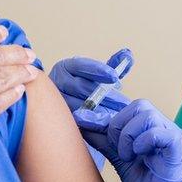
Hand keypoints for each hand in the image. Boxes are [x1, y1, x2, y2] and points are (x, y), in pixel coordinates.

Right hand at [50, 50, 133, 169]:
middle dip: (105, 96)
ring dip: (100, 111)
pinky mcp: (57, 120)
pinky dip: (92, 124)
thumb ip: (113, 66)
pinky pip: (75, 122)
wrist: (65, 114)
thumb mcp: (98, 77)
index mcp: (65, 68)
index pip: (81, 65)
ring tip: (118, 116)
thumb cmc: (85, 91)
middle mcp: (56, 83)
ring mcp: (54, 102)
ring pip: (77, 106)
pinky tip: (106, 128)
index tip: (115, 76)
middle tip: (124, 103)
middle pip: (81, 87)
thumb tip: (128, 54)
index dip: (98, 70)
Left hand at [76, 97, 181, 181]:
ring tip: (127, 158)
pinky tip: (136, 158)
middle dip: (118, 126)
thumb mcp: (121, 162)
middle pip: (140, 105)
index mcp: (157, 132)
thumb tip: (83, 121)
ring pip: (147, 115)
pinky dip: (141, 142)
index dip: (108, 117)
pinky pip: (159, 132)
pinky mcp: (179, 153)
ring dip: (128, 135)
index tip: (86, 125)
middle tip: (117, 152)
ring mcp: (176, 140)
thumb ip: (106, 141)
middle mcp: (169, 131)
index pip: (132, 107)